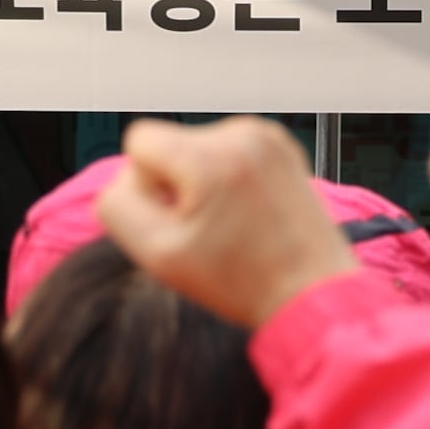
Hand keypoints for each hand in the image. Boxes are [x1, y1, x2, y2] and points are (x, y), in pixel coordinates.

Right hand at [101, 117, 350, 330]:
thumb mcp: (158, 255)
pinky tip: (246, 213)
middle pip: (170, 143)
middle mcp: (242, 135)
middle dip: (176, 183)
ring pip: (198, 147)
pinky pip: (229, 151)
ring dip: (202, 182)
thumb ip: (117, 206)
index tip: (175, 219)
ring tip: (231, 224)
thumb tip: (125, 178)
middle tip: (207, 229)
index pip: (138, 140)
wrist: (311, 293)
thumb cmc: (242, 282)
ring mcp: (267, 137)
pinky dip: (228, 178)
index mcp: (210, 158)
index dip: (144, 185)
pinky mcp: (282, 146)